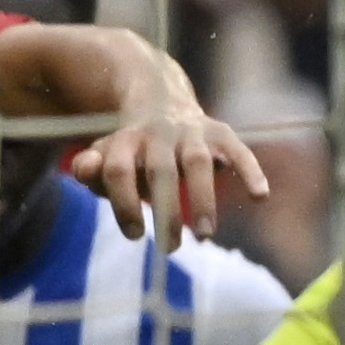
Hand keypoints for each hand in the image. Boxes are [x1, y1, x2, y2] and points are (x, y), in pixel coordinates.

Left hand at [70, 79, 265, 241]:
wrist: (160, 97)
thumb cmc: (132, 147)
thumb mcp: (106, 156)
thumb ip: (92, 169)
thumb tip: (85, 170)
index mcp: (126, 140)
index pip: (119, 170)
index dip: (124, 203)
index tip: (135, 234)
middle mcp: (158, 133)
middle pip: (160, 170)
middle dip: (165, 210)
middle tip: (171, 247)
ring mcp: (192, 131)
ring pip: (196, 163)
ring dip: (202, 200)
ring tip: (204, 235)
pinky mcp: (220, 132)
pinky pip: (237, 150)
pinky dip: (250, 170)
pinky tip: (260, 196)